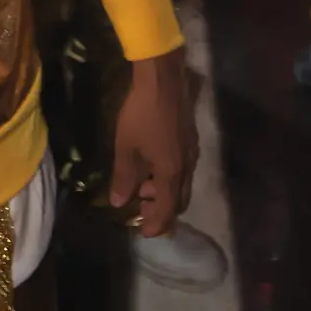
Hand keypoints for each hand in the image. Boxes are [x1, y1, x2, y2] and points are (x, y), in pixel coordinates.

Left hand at [110, 47, 197, 237]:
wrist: (163, 77)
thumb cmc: (141, 112)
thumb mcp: (126, 145)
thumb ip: (123, 176)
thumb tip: (118, 202)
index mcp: (171, 173)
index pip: (166, 210)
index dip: (155, 225)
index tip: (144, 232)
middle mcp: (187, 167)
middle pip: (179, 201)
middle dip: (161, 210)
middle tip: (141, 207)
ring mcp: (192, 151)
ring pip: (182, 184)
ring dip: (164, 191)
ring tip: (141, 183)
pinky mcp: (190, 138)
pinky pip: (183, 169)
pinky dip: (169, 176)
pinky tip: (153, 164)